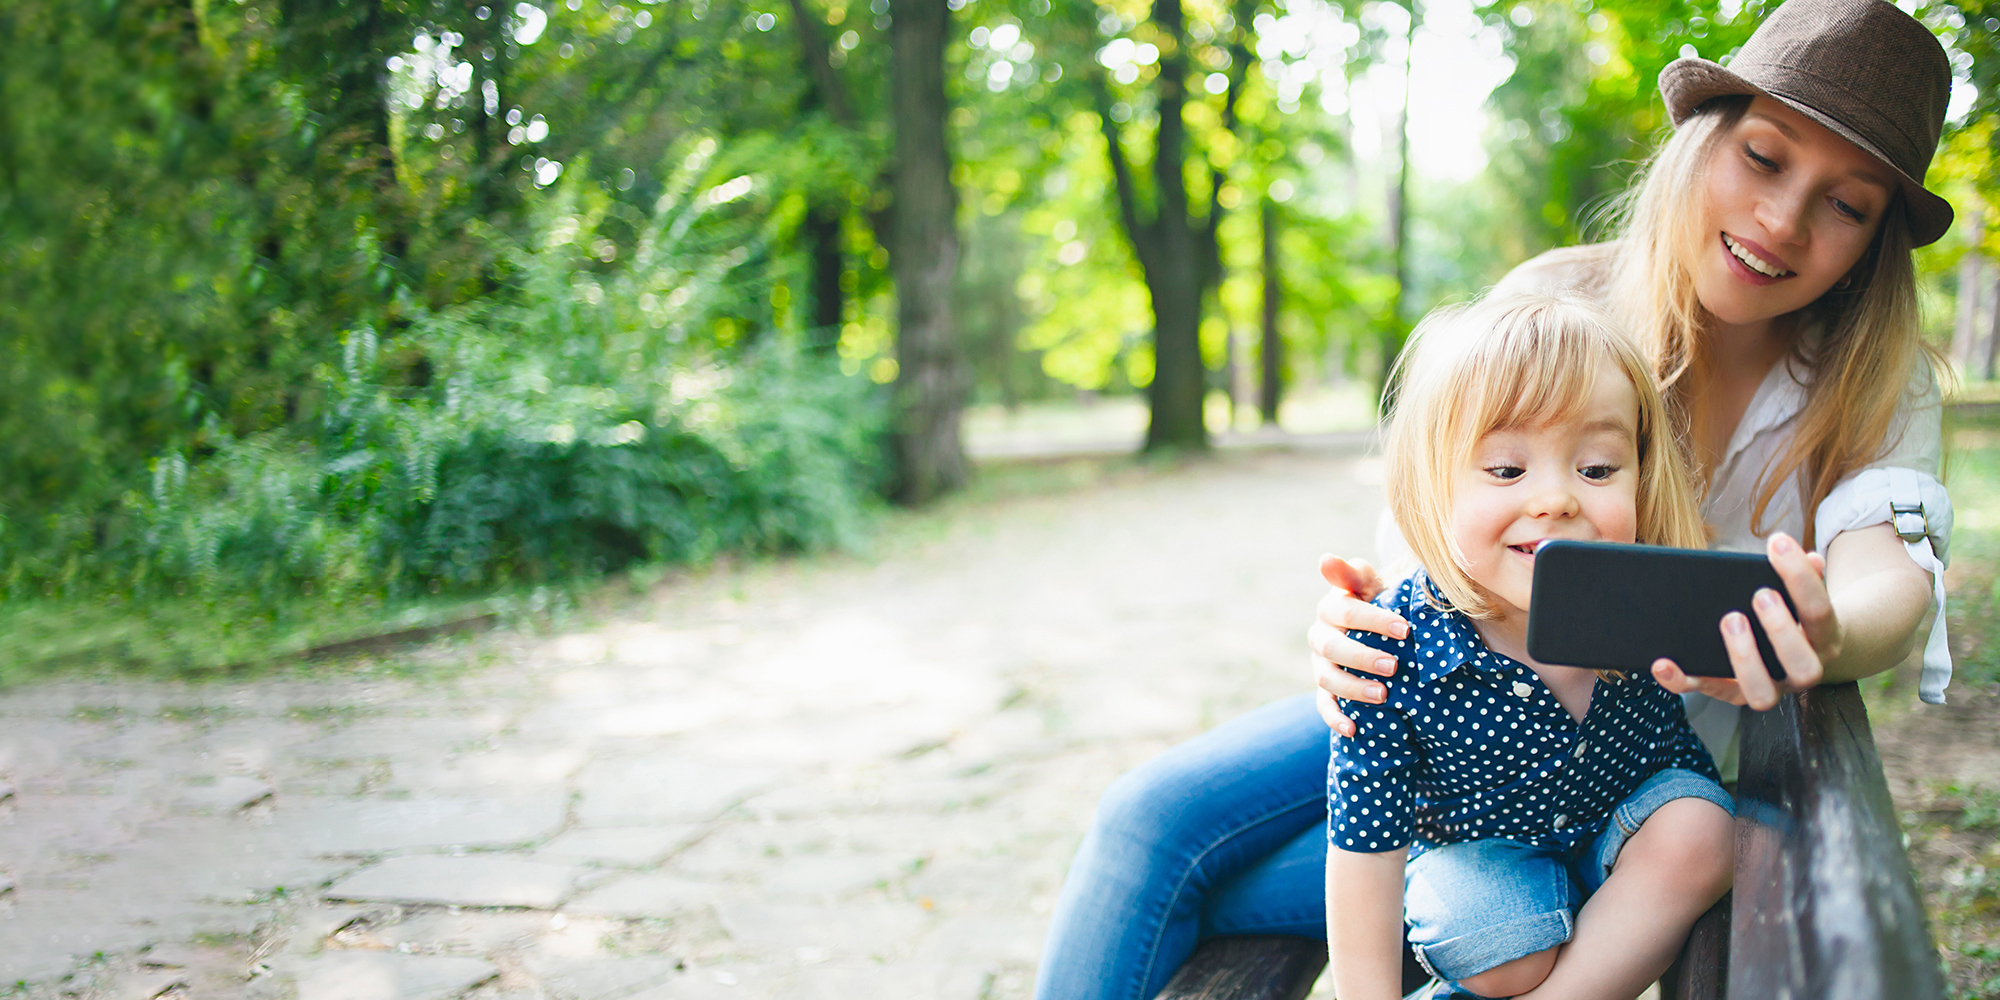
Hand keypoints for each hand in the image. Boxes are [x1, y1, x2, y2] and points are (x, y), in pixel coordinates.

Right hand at [1309, 554, 1408, 735]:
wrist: (1379, 631)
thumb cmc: (1379, 603)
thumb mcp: (1371, 584)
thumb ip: (1354, 573)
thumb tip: (1326, 559)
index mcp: (1331, 607)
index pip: (1343, 610)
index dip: (1371, 619)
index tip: (1404, 630)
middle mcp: (1320, 636)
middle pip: (1332, 647)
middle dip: (1362, 657)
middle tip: (1394, 666)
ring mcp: (1320, 665)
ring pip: (1326, 678)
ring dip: (1353, 688)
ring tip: (1384, 695)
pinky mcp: (1325, 690)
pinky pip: (1323, 705)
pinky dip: (1335, 718)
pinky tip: (1353, 729)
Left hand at [1651, 533, 1841, 710]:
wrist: (1801, 650)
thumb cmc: (1795, 613)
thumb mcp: (1805, 595)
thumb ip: (1807, 576)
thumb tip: (1810, 558)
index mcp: (1823, 638)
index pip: (1819, 610)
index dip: (1801, 578)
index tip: (1777, 544)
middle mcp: (1803, 671)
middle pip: (1803, 666)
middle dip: (1780, 629)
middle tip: (1759, 595)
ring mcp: (1771, 687)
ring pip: (1762, 693)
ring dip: (1744, 658)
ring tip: (1729, 620)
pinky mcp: (1735, 693)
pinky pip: (1709, 692)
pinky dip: (1684, 680)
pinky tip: (1663, 662)